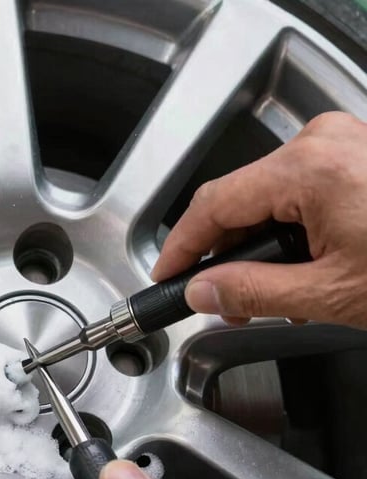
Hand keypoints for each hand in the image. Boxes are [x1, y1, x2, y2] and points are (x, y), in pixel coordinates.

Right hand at [153, 111, 366, 327]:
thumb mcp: (331, 292)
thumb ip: (253, 291)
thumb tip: (201, 290)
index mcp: (310, 167)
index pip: (213, 204)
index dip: (180, 246)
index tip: (165, 275)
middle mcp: (322, 142)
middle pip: (238, 201)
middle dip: (224, 258)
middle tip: (224, 303)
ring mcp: (341, 144)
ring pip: (268, 199)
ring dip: (258, 250)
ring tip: (272, 299)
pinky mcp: (355, 156)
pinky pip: (299, 193)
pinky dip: (289, 233)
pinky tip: (298, 271)